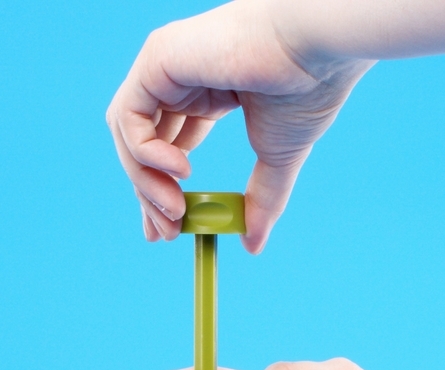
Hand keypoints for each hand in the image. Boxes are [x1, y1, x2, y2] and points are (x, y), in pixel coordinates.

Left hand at [105, 2, 372, 253]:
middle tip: (166, 233)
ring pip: (127, 136)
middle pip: (141, 144)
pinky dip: (145, 153)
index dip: (161, 189)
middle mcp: (179, 77)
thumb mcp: (278, 158)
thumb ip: (260, 200)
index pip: (165, 145)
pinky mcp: (156, 59)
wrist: (317, 49)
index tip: (170, 230)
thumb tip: (253, 246)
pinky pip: (129, 118)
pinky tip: (181, 172)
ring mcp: (164, 66)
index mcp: (204, 92)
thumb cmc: (306, 88)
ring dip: (145, 183)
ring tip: (175, 211)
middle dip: (148, 194)